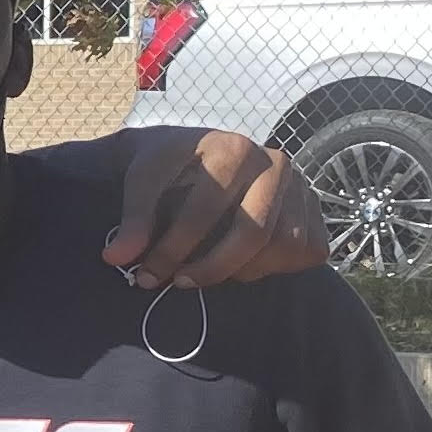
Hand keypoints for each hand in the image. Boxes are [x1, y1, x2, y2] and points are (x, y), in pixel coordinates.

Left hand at [102, 126, 330, 287]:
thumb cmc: (168, 165)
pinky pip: (305, 252)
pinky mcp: (315, 208)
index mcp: (233, 149)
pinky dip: (273, 267)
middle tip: (179, 283)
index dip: (172, 251)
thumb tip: (116, 258)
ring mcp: (301, 185)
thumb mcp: (143, 179)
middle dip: (211, 269)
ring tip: (210, 268)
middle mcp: (276, 163)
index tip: (145, 276)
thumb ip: (133, 218)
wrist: (195, 152)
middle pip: (252, 235)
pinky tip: (242, 262)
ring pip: (282, 247)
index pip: (205, 212)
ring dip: (242, 271)